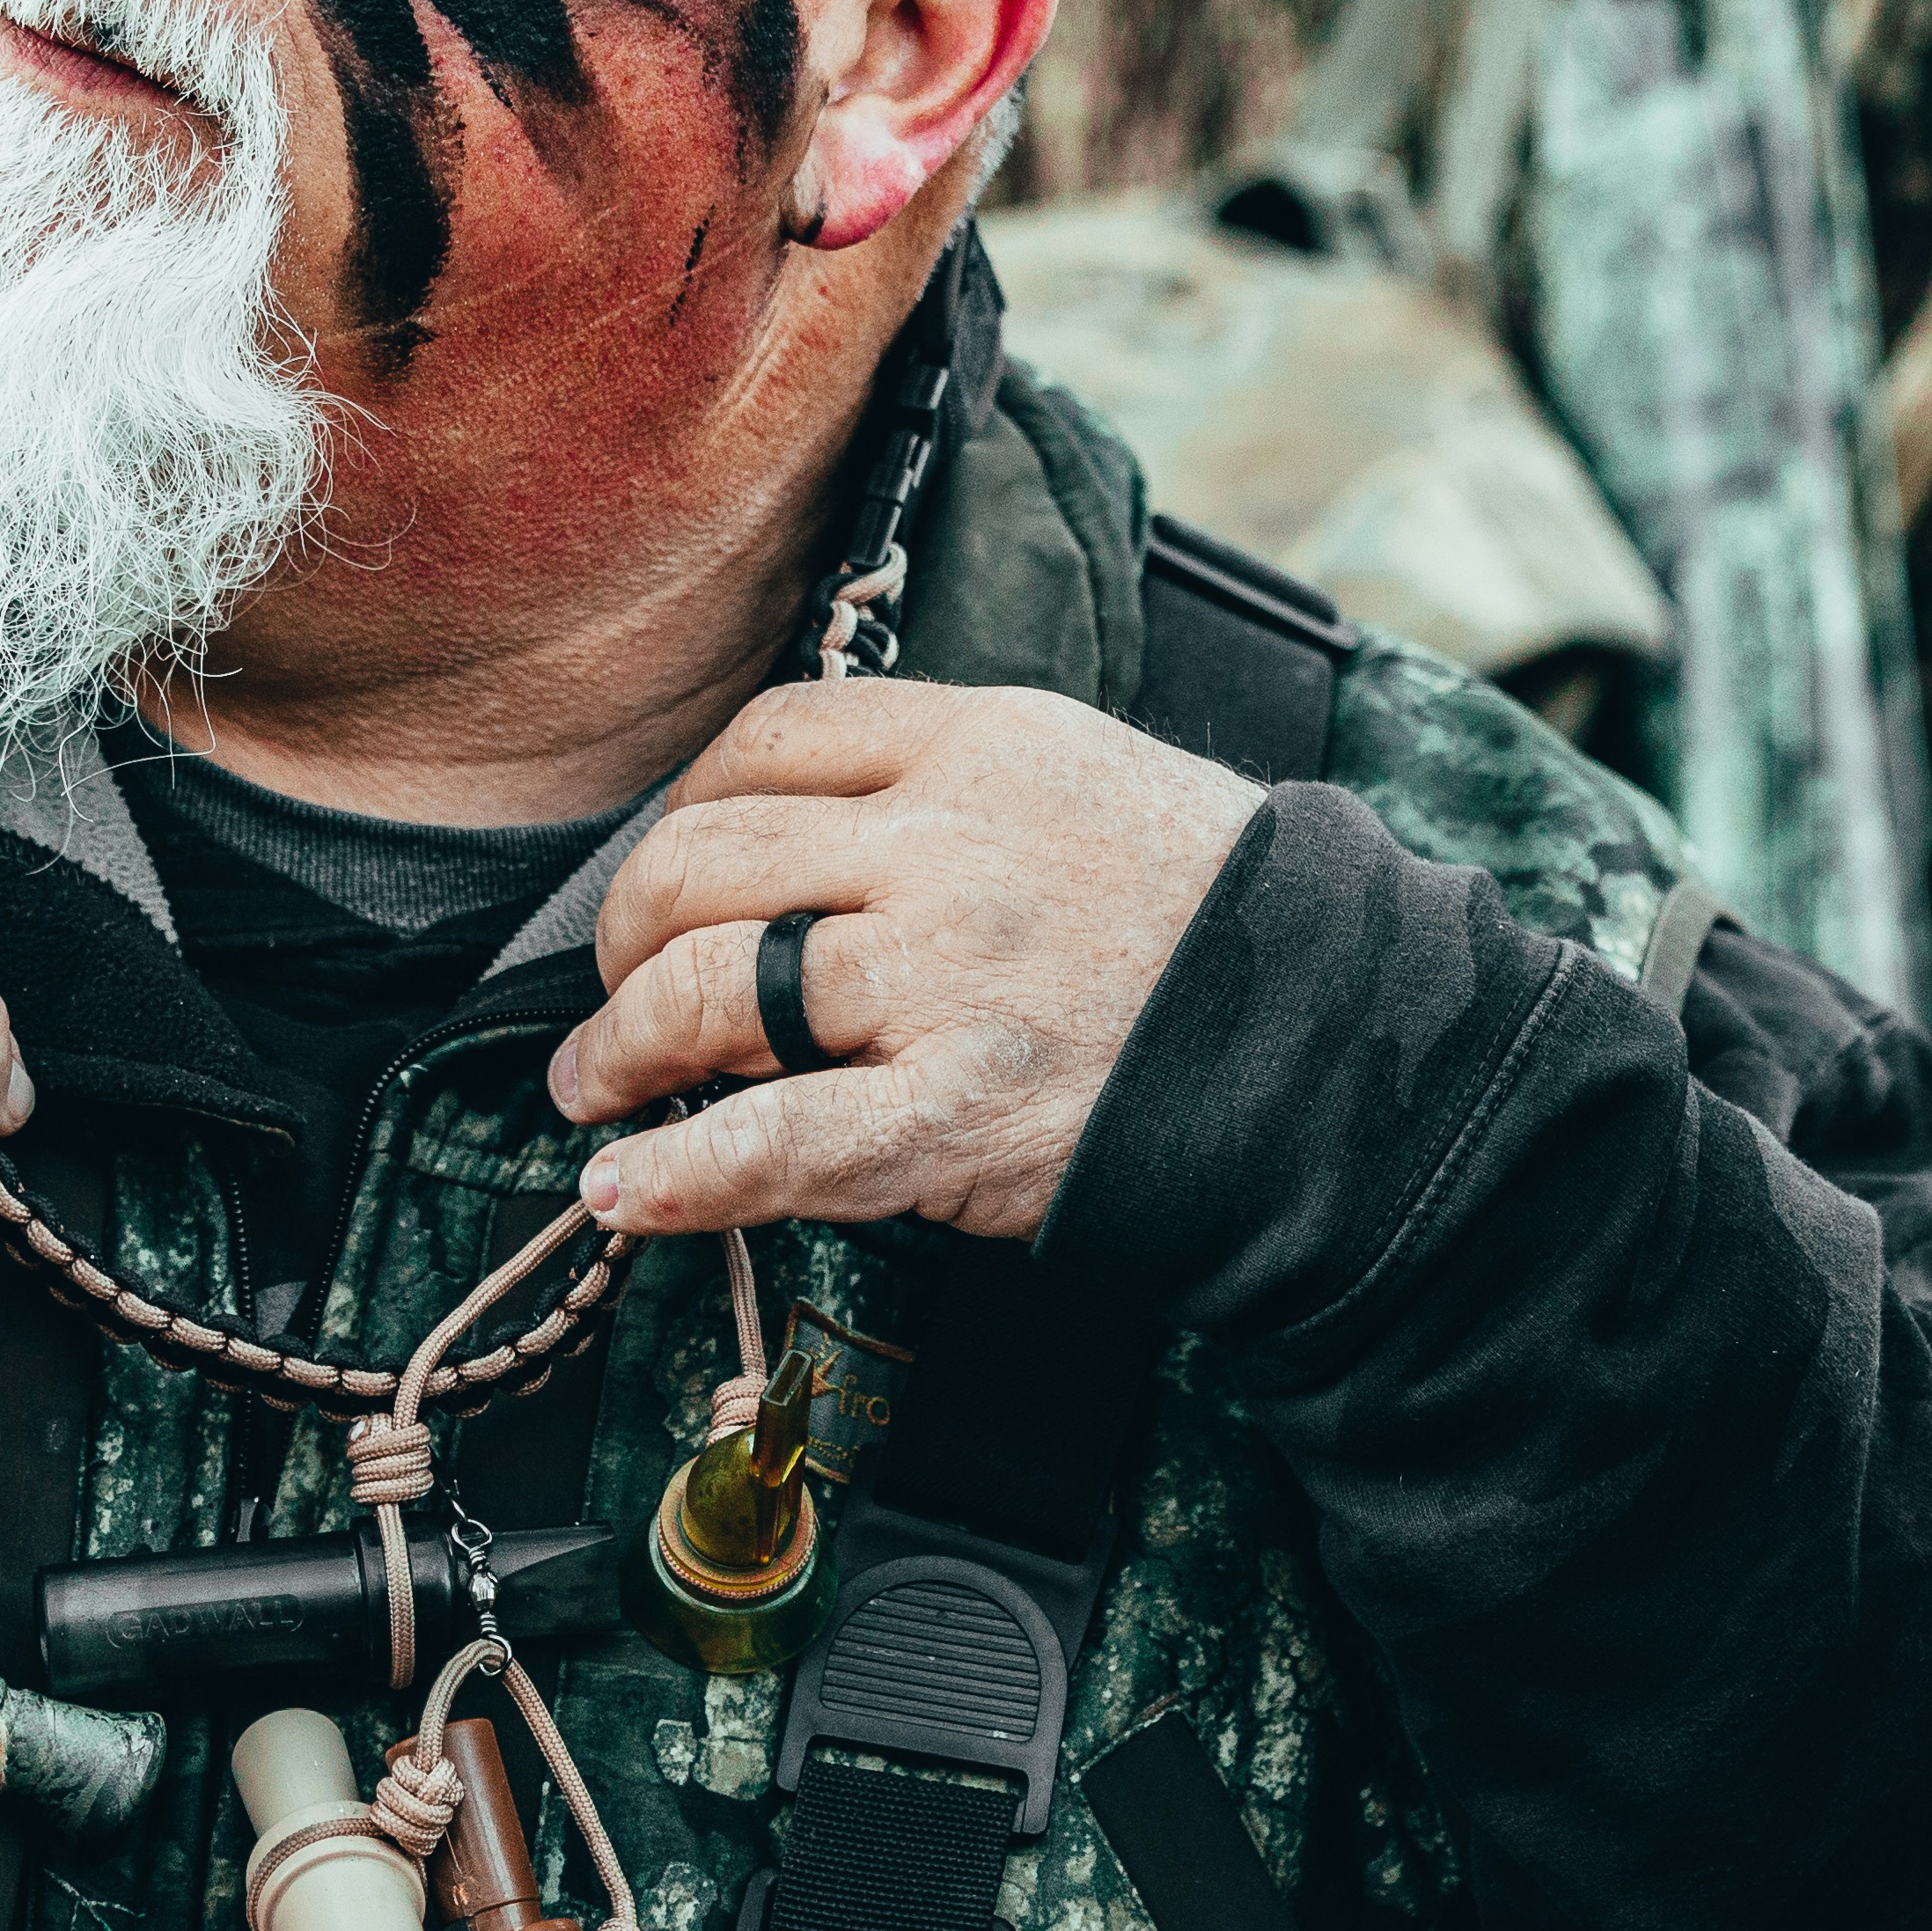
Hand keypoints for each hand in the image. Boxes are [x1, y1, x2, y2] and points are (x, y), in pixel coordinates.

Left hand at [551, 680, 1262, 1241]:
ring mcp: (946, 980)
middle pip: (706, 860)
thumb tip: (787, 838)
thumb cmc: (1205, 912)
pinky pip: (775, 1142)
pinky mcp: (958, 1114)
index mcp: (982, 745)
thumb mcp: (1085, 779)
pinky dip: (676, 1176)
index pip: (771, 738)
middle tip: (613, 990)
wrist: (1333, 1034)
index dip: (686, 807)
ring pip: (712, 987)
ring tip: (597, 1087)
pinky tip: (623, 1192)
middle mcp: (947, 848)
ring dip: (620, 1047)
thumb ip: (943, 786)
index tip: (670, 868)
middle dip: (624, 934)